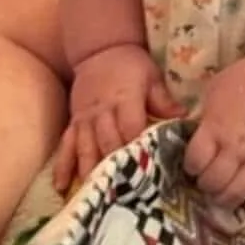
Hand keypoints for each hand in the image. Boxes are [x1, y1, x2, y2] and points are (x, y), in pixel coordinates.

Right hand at [53, 43, 183, 193]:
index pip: (131, 127)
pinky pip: (66, 145)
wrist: (101, 50)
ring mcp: (85, 119)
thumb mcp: (151, 76)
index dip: (136, 148)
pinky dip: (63, 165)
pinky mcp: (74, 123)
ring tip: (93, 194)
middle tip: (122, 193)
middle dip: (114, 166)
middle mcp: (102, 111)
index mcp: (125, 99)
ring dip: (89, 171)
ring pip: (86, 147)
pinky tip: (61, 185)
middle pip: (107, 142)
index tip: (144, 170)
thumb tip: (183, 116)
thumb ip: (163, 99)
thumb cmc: (131, 65)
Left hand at [184, 53, 244, 212]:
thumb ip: (205, 116)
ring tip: (223, 195)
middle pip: (212, 182)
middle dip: (205, 185)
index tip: (194, 165)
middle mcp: (233, 150)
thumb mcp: (214, 91)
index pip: (194, 162)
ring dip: (225, 198)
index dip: (191, 167)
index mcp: (214, 130)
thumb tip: (199, 131)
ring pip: (236, 193)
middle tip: (207, 182)